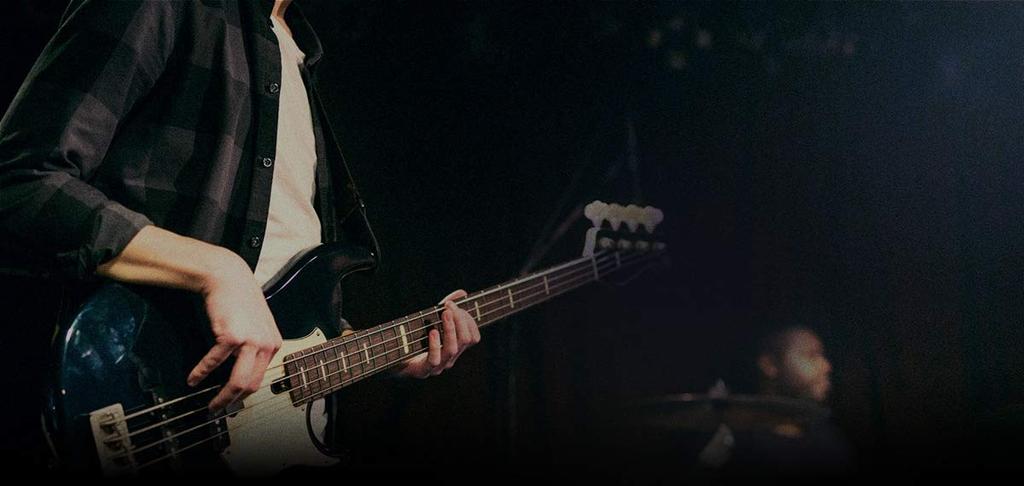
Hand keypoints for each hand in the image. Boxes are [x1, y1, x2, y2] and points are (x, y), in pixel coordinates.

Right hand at [187, 258, 281, 410]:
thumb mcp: (255, 326)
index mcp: (274, 344)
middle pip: (251, 385)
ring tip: (209, 404)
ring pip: (238, 381)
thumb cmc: (238, 300)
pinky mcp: (232, 336)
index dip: (244, 393)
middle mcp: (267, 345)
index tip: (232, 401)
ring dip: (222, 397)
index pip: (260, 377)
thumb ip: (253, 347)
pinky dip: (201, 373)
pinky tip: (193, 379)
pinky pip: (214, 362)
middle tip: (218, 409)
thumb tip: (239, 372)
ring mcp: (251, 341)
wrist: (228, 277)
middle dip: (233, 401)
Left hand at [396, 289, 480, 377]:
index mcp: (455, 348)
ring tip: (444, 313)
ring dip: (450, 328)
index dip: (469, 320)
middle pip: (466, 340)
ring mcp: (438, 366)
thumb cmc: (414, 338)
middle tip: (449, 306)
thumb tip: (462, 293)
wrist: (392, 358)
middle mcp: (450, 358)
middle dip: (460, 319)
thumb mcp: (432, 320)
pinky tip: (432, 332)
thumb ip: (447, 308)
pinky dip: (434, 344)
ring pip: (452, 349)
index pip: (473, 337)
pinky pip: (434, 360)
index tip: (455, 305)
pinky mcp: (423, 370)